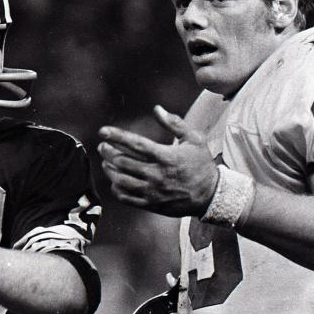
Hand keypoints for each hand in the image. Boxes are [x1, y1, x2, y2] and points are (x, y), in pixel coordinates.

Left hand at [98, 105, 218, 216]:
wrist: (211, 195)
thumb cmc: (202, 165)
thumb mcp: (194, 139)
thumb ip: (175, 123)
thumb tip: (157, 109)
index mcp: (166, 156)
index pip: (135, 144)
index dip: (117, 136)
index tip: (103, 131)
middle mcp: (156, 174)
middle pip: (123, 162)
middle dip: (108, 152)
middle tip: (103, 146)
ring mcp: (153, 191)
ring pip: (121, 180)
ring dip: (109, 170)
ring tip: (106, 162)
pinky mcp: (151, 204)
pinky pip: (126, 198)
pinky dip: (116, 189)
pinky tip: (115, 181)